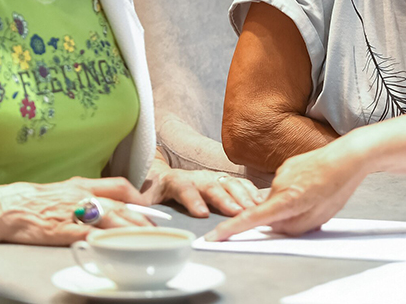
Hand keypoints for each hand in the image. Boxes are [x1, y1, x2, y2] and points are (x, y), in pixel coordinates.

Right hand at [0, 177, 153, 245]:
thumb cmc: (26, 202)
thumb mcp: (59, 192)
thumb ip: (81, 197)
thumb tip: (104, 207)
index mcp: (80, 185)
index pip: (118, 185)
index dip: (137, 196)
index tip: (149, 207)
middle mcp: (79, 196)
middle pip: (119, 205)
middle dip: (141, 218)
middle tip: (156, 230)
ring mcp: (70, 213)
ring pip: (108, 219)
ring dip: (129, 229)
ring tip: (144, 239)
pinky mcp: (58, 230)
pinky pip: (85, 235)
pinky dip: (101, 240)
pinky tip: (113, 246)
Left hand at [143, 165, 263, 217]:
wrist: (161, 176)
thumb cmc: (153, 193)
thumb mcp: (143, 202)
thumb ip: (144, 212)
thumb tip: (144, 228)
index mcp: (173, 181)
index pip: (184, 188)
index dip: (193, 200)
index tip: (202, 214)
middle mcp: (196, 176)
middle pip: (212, 185)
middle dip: (226, 199)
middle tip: (238, 212)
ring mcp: (211, 176)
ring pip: (229, 183)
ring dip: (242, 196)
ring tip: (254, 209)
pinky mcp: (223, 180)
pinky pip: (241, 183)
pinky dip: (251, 192)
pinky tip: (261, 203)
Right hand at [203, 143, 365, 239]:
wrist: (349, 155)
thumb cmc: (337, 186)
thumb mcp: (318, 217)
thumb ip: (292, 227)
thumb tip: (274, 228)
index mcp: (287, 199)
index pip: (252, 219)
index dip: (231, 229)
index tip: (214, 237)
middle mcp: (279, 184)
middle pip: (269, 211)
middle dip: (283, 218)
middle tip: (310, 213)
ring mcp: (281, 172)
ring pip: (277, 198)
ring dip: (291, 203)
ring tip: (317, 195)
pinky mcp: (286, 165)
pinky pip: (283, 185)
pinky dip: (294, 190)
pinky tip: (314, 185)